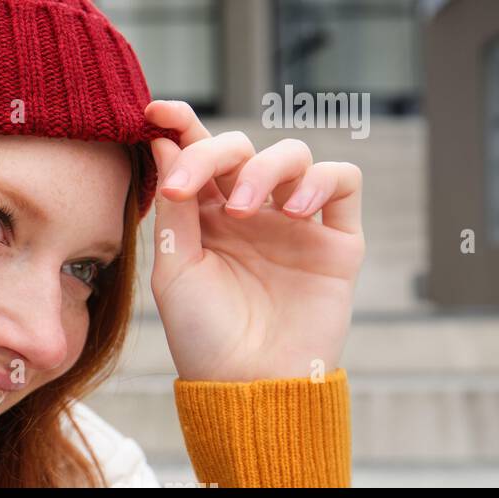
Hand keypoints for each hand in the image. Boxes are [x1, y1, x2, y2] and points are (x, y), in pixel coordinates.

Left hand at [143, 101, 364, 381]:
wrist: (249, 386)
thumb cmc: (203, 336)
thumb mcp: (176, 269)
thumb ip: (176, 208)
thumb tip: (163, 142)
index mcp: (205, 215)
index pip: (197, 154)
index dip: (181, 125)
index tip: (155, 111)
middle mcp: (250, 211)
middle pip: (241, 148)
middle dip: (213, 152)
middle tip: (188, 184)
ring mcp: (295, 223)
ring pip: (294, 154)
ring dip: (265, 169)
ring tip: (244, 211)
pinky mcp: (336, 240)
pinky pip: (343, 182)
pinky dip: (320, 181)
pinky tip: (292, 210)